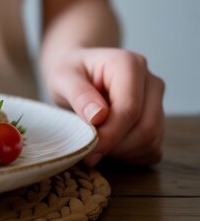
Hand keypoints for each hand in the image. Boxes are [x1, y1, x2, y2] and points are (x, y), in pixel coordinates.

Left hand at [44, 47, 164, 166]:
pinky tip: (108, 147)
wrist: (78, 71)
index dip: (110, 134)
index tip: (89, 150)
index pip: (129, 108)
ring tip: (95, 145)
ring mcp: (157, 101)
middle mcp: (150, 81)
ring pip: (151, 139)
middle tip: (89, 151)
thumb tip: (98, 116)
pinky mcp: (157, 118)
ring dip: (122, 152)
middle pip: (146, 127)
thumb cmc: (70, 72)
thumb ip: (79, 94)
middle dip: (116, 145)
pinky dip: (130, 155)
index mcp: (129, 65)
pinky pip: (152, 148)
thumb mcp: (63, 78)